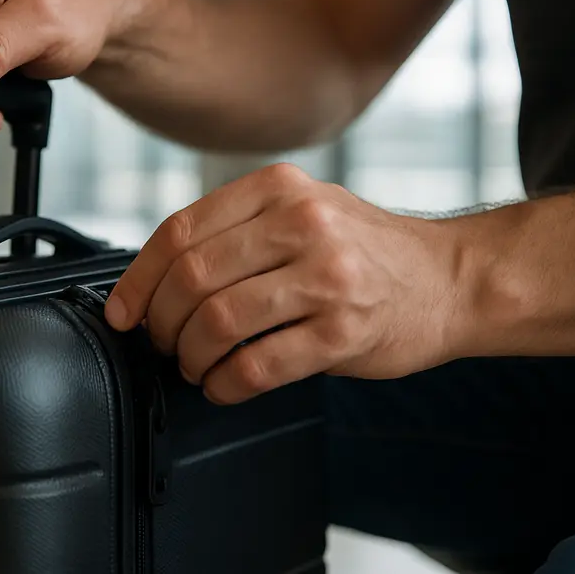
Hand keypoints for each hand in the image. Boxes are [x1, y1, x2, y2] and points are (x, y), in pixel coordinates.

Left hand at [104, 163, 465, 404]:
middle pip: (192, 277)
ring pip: (219, 321)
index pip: (180, 231)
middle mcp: (302, 223)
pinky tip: (224, 385)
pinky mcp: (344, 331)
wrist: (450, 278)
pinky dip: (225, 384)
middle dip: (163, 323)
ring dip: (192, 356)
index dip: (138, 280)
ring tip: (196, 365)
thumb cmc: (365, 250)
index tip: (124, 312)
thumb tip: (155, 283)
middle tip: (163, 343)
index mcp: (278, 188)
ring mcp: (327, 277)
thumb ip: (236, 231)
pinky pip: (258, 366)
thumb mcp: (302, 211)